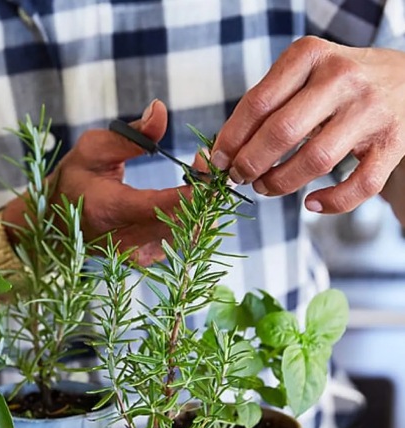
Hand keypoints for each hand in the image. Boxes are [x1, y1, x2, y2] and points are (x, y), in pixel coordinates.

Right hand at [4, 100, 190, 265]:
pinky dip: (190, 221)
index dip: (193, 187)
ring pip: (186, 235)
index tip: (206, 163)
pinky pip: (179, 243)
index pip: (163, 204)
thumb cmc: (73, 180)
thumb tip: (160, 110)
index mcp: (109, 209)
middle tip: (205, 165)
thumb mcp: (94, 148)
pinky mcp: (144, 261)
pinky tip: (187, 201)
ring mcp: (135, 255)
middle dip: (202, 193)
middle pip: (182, 222)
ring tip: (198, 180)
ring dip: (200, 207)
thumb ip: (132, 134)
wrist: (53, 221)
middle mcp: (124, 240)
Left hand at [210, 36, 404, 213]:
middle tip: (238, 177)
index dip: (230, 139)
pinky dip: (333, 202)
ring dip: (280, 183)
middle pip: (282, 132)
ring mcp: (371, 110)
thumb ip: (261, 106)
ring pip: (315, 160)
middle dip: (250, 163)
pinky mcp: (394, 142)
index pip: (257, 103)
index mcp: (309, 55)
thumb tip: (211, 159)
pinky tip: (311, 203)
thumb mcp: (300, 74)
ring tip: (265, 188)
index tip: (217, 161)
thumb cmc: (334, 82)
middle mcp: (342, 78)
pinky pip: (360, 184)